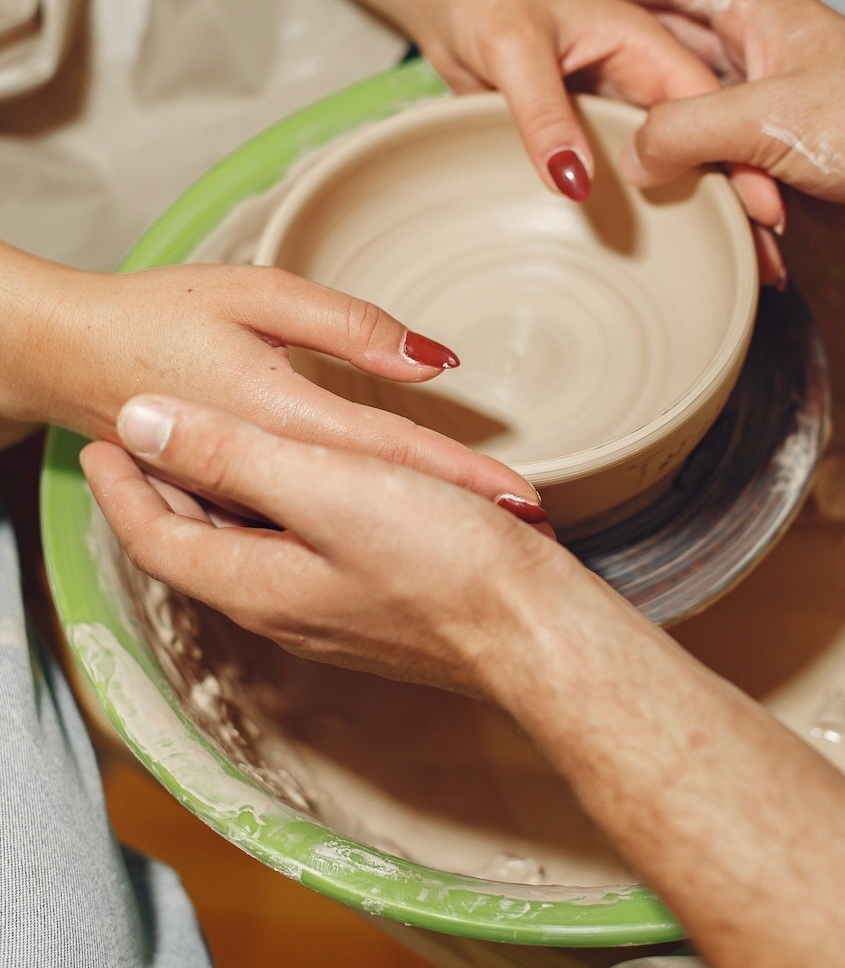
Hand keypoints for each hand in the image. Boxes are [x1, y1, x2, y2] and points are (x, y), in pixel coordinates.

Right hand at [3, 246, 542, 513]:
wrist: (64, 355)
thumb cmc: (160, 313)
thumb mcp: (258, 296)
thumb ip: (348, 328)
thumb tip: (430, 359)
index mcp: (279, 418)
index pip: (392, 454)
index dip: (461, 476)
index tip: (521, 495)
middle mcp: (264, 480)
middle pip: (378, 506)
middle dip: (452, 518)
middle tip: (523, 524)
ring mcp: (243, 508)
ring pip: (342, 531)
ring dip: (413, 535)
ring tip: (487, 537)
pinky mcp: (228, 513)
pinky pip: (304, 535)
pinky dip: (356, 534)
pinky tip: (400, 540)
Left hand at [81, 396, 564, 693]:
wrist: (535, 630)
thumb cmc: (443, 562)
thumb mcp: (326, 488)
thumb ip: (231, 454)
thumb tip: (142, 421)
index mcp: (255, 580)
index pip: (154, 534)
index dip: (121, 484)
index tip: (102, 438)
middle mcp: (281, 605)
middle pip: (197, 542)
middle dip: (162, 489)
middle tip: (145, 437)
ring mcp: (327, 610)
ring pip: (246, 545)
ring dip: (218, 496)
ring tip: (209, 448)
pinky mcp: (369, 603)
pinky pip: (295, 551)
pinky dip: (274, 509)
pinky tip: (303, 484)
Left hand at [410, 0, 785, 278]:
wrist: (449, 0)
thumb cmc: (486, 0)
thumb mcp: (513, 49)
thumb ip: (544, 113)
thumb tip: (576, 183)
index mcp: (642, 44)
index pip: (706, 106)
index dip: (739, 157)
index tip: (764, 213)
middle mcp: (641, 81)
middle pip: (704, 144)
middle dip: (740, 200)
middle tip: (768, 265)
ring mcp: (618, 112)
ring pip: (671, 168)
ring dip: (703, 215)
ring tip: (740, 271)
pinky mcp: (591, 137)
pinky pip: (627, 179)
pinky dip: (651, 213)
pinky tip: (670, 251)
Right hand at [552, 0, 844, 266]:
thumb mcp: (771, 117)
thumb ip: (688, 128)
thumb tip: (627, 157)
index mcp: (758, 16)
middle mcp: (754, 58)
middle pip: (662, 46)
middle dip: (609, 54)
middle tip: (549, 68)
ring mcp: (761, 114)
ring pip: (679, 113)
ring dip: (640, 128)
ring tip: (578, 136)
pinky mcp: (771, 166)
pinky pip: (706, 168)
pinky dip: (677, 182)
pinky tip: (642, 197)